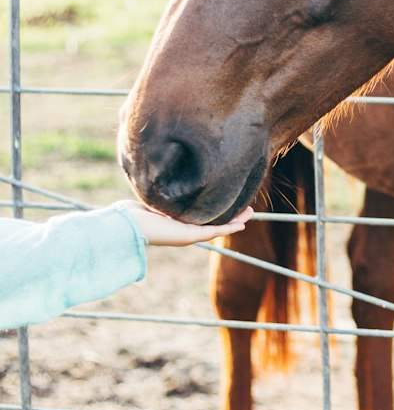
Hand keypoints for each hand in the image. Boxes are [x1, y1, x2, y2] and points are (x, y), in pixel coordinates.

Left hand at [116, 201, 253, 245]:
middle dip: (232, 215)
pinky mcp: (189, 236)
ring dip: (235, 221)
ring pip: (219, 227)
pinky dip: (229, 227)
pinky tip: (241, 224)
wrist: (127, 225)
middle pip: (215, 222)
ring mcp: (188, 235)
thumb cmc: (134, 212)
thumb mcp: (154, 197)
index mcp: (178, 221)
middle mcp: (185, 230)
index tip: (230, 200)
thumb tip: (165, 173)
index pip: (203, 216)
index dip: (218, 209)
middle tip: (248, 208)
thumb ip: (164, 191)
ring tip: (250, 213)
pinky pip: (214, 231)